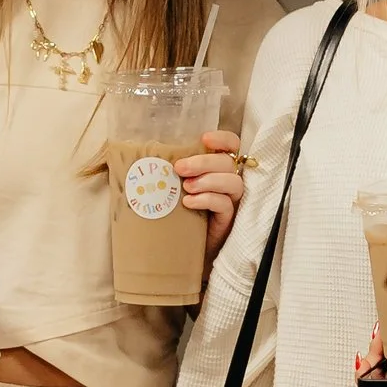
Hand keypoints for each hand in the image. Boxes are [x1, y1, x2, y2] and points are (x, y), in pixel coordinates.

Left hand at [178, 132, 247, 253]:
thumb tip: (153, 157)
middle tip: (179, 168)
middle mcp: (229, 182)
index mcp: (219, 169)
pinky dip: (207, 199)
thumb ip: (175, 171)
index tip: (204, 139)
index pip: (232, 146)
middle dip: (204, 162)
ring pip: (233, 182)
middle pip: (228, 163)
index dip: (222, 139)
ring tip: (186, 187)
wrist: (181, 246)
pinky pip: (225, 204)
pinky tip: (189, 202)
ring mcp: (232, 202)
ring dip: (208, 180)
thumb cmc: (178, 211)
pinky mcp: (229, 220)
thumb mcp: (176, 187)